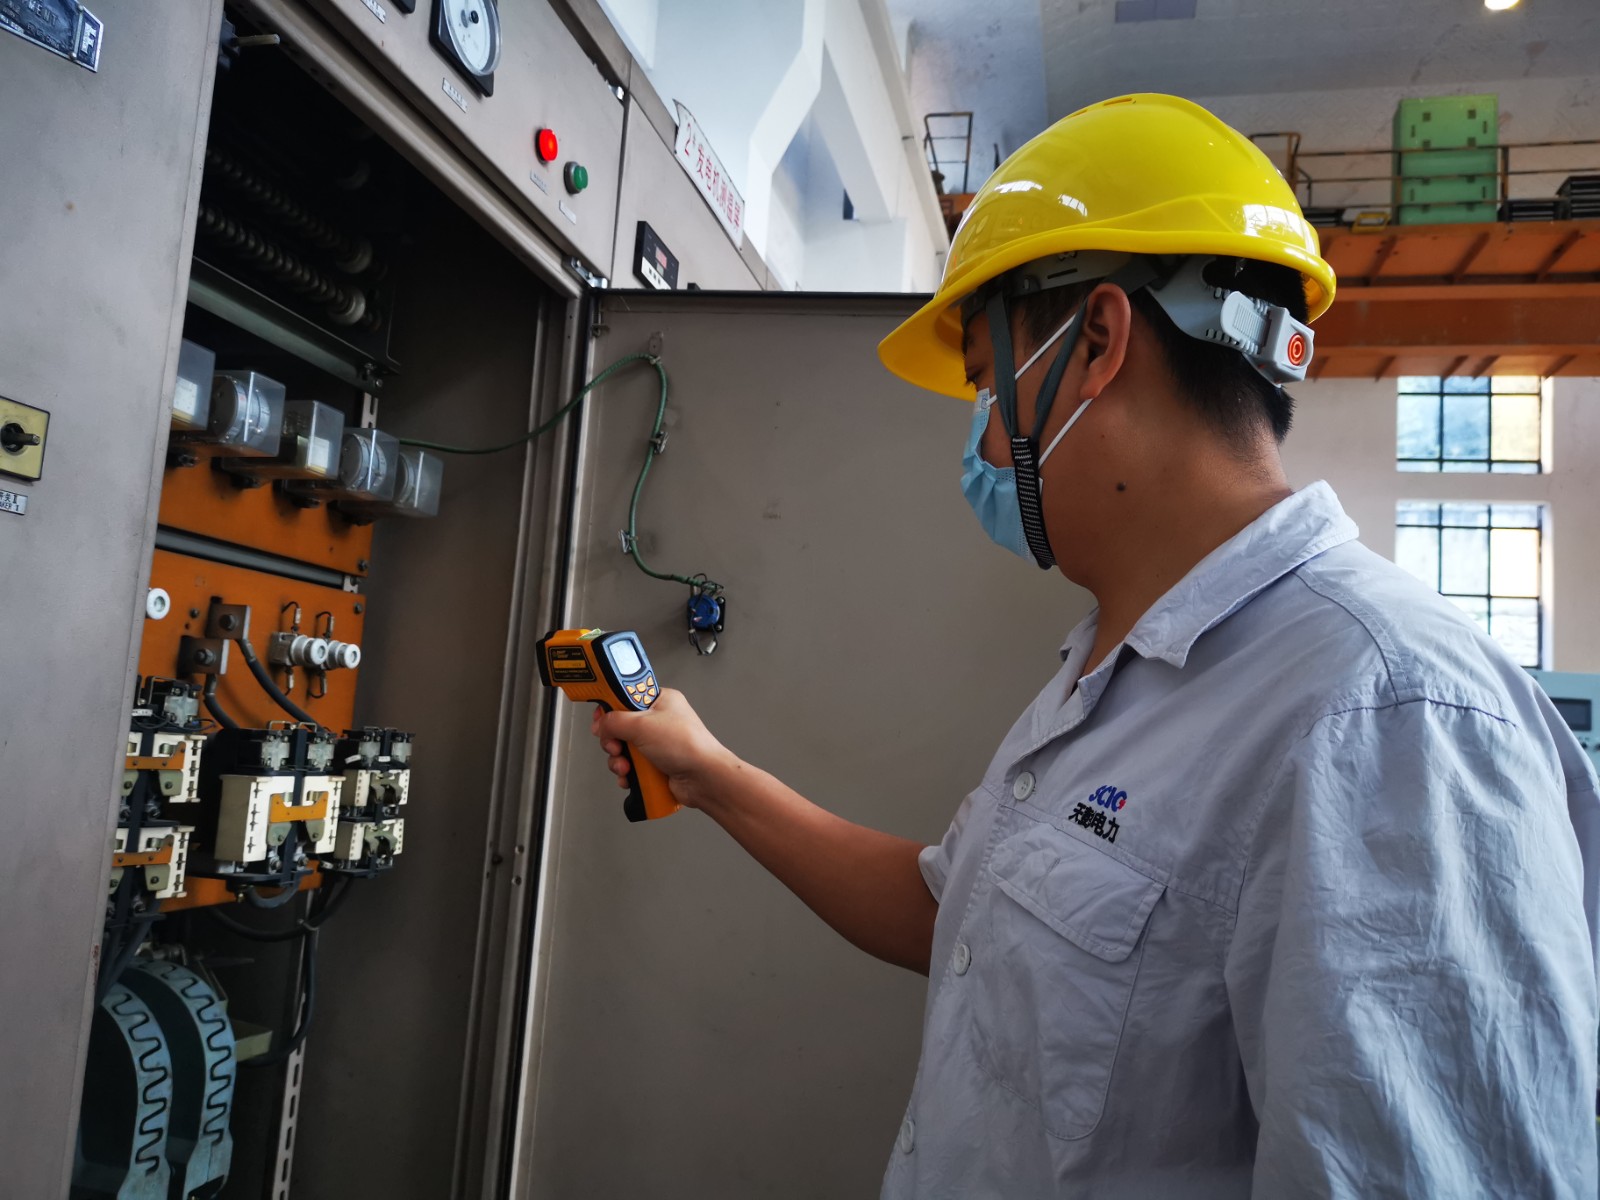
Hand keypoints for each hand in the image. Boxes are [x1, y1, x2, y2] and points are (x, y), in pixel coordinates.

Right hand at [590, 688, 733, 809]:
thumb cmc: (687, 745)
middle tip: (617, 746)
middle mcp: (658, 721)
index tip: (602, 717)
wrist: (703, 778)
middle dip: (614, 741)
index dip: (611, 708)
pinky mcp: (655, 764)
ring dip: (619, 761)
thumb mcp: (643, 724)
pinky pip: (631, 767)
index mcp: (660, 701)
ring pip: (623, 749)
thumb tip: (601, 723)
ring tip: (627, 766)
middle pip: (620, 727)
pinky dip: (627, 774)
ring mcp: (656, 744)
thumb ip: (615, 721)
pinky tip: (631, 777)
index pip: (626, 697)